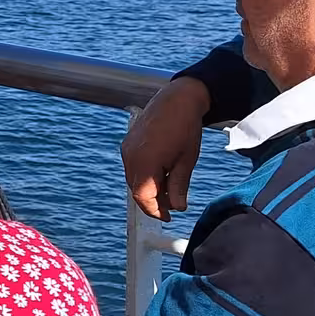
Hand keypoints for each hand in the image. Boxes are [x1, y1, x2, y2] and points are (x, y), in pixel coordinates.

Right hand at [122, 76, 211, 220]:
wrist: (178, 98)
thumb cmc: (185, 127)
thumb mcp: (187, 161)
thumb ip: (179, 187)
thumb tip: (177, 207)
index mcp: (146, 161)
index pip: (144, 196)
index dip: (155, 210)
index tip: (168, 217)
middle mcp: (131, 155)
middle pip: (136, 189)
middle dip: (153, 201)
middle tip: (171, 206)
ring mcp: (127, 148)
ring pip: (134, 179)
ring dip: (148, 188)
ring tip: (169, 189)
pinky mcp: (128, 143)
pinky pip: (133, 167)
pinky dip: (144, 175)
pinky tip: (161, 174)